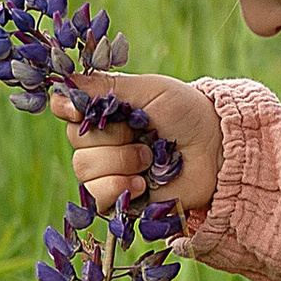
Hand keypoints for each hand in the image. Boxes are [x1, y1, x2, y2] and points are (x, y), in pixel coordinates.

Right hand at [54, 70, 223, 219]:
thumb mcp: (148, 89)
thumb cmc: (186, 113)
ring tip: (149, 159)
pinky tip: (141, 184)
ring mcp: (110, 170)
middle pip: (75, 140)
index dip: (67, 108)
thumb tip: (64, 83)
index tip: (78, 109)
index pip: (66, 108)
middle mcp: (102, 140)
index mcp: (106, 110)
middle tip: (141, 134)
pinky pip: (97, 197)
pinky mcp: (119, 198)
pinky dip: (117, 188)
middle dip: (110, 137)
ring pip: (84, 168)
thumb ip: (106, 87)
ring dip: (119, 162)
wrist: (216, 150)